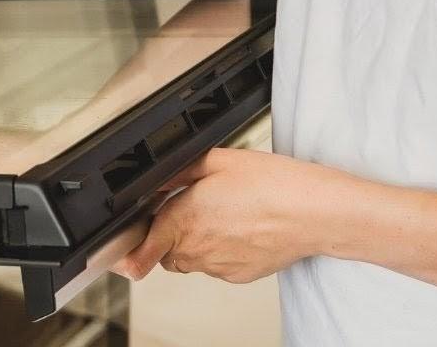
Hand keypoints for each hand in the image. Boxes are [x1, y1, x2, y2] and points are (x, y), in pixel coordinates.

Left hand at [111, 148, 333, 283]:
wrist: (313, 212)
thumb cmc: (272, 184)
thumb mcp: (218, 160)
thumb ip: (178, 171)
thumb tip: (157, 178)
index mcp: (184, 220)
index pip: (139, 254)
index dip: (127, 252)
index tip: (123, 249)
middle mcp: (197, 250)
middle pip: (165, 251)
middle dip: (170, 233)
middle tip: (192, 207)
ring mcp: (218, 267)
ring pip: (191, 259)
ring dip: (196, 241)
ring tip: (223, 213)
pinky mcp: (239, 276)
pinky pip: (217, 265)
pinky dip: (221, 249)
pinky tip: (241, 226)